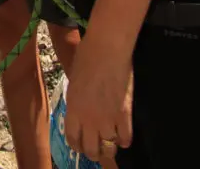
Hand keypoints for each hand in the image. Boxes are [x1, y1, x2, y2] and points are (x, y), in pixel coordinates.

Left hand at [64, 32, 133, 162]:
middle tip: (97, 147)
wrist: (106, 48)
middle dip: (93, 151)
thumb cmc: (86, 57)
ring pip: (108, 149)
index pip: (73, 139)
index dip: (77, 145)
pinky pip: (126, 138)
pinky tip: (123, 135)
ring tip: (111, 143)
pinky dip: (125, 140)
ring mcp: (107, 119)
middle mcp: (88, 119)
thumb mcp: (73, 80)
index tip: (81, 145)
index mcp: (73, 109)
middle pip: (91, 150)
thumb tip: (80, 110)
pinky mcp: (124, 115)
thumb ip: (76, 100)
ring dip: (109, 148)